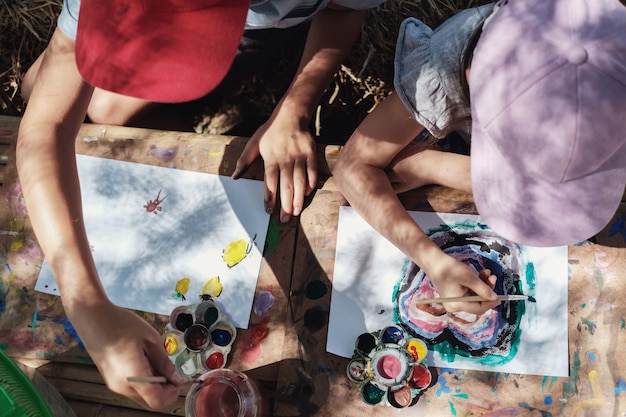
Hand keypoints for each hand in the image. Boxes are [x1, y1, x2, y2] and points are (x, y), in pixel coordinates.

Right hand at [67, 301, 183, 409]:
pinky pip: (132, 388)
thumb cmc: (121, 325)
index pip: (157, 401)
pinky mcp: (110, 379)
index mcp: (133, 377)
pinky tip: (146, 362)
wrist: (93, 318)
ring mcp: (114, 384)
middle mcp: (121, 386)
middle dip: (165, 390)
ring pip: (141, 396)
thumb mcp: (150, 339)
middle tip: (172, 371)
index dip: (173, 393)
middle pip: (149, 402)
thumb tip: (177, 378)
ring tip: (157, 362)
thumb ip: (164, 362)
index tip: (179, 379)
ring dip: (154, 386)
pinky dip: (144, 381)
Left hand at [232, 115, 316, 221]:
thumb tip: (234, 176)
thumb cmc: (270, 131)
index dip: (270, 198)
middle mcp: (286, 159)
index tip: (269, 211)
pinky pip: (312, 171)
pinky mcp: (311, 153)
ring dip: (299, 198)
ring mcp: (300, 157)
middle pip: (286, 185)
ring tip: (297, 211)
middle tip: (285, 219)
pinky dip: (311, 183)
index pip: (270, 183)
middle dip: (286, 204)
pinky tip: (308, 193)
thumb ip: (244, 160)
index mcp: (271, 159)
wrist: (290, 114)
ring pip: (300, 181)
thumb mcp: (254, 143)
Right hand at [426, 255, 499, 315]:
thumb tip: (494, 298)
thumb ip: (483, 289)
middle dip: (487, 290)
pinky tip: (480, 274)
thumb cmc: (449, 269)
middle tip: (493, 277)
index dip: (490, 302)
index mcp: (457, 305)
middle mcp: (455, 306)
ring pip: (475, 296)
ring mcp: (455, 300)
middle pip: (477, 302)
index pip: (478, 308)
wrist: (434, 261)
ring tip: (487, 273)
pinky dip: (476, 284)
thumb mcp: (469, 278)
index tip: (501, 296)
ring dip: (483, 285)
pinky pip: (469, 292)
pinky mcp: (455, 294)